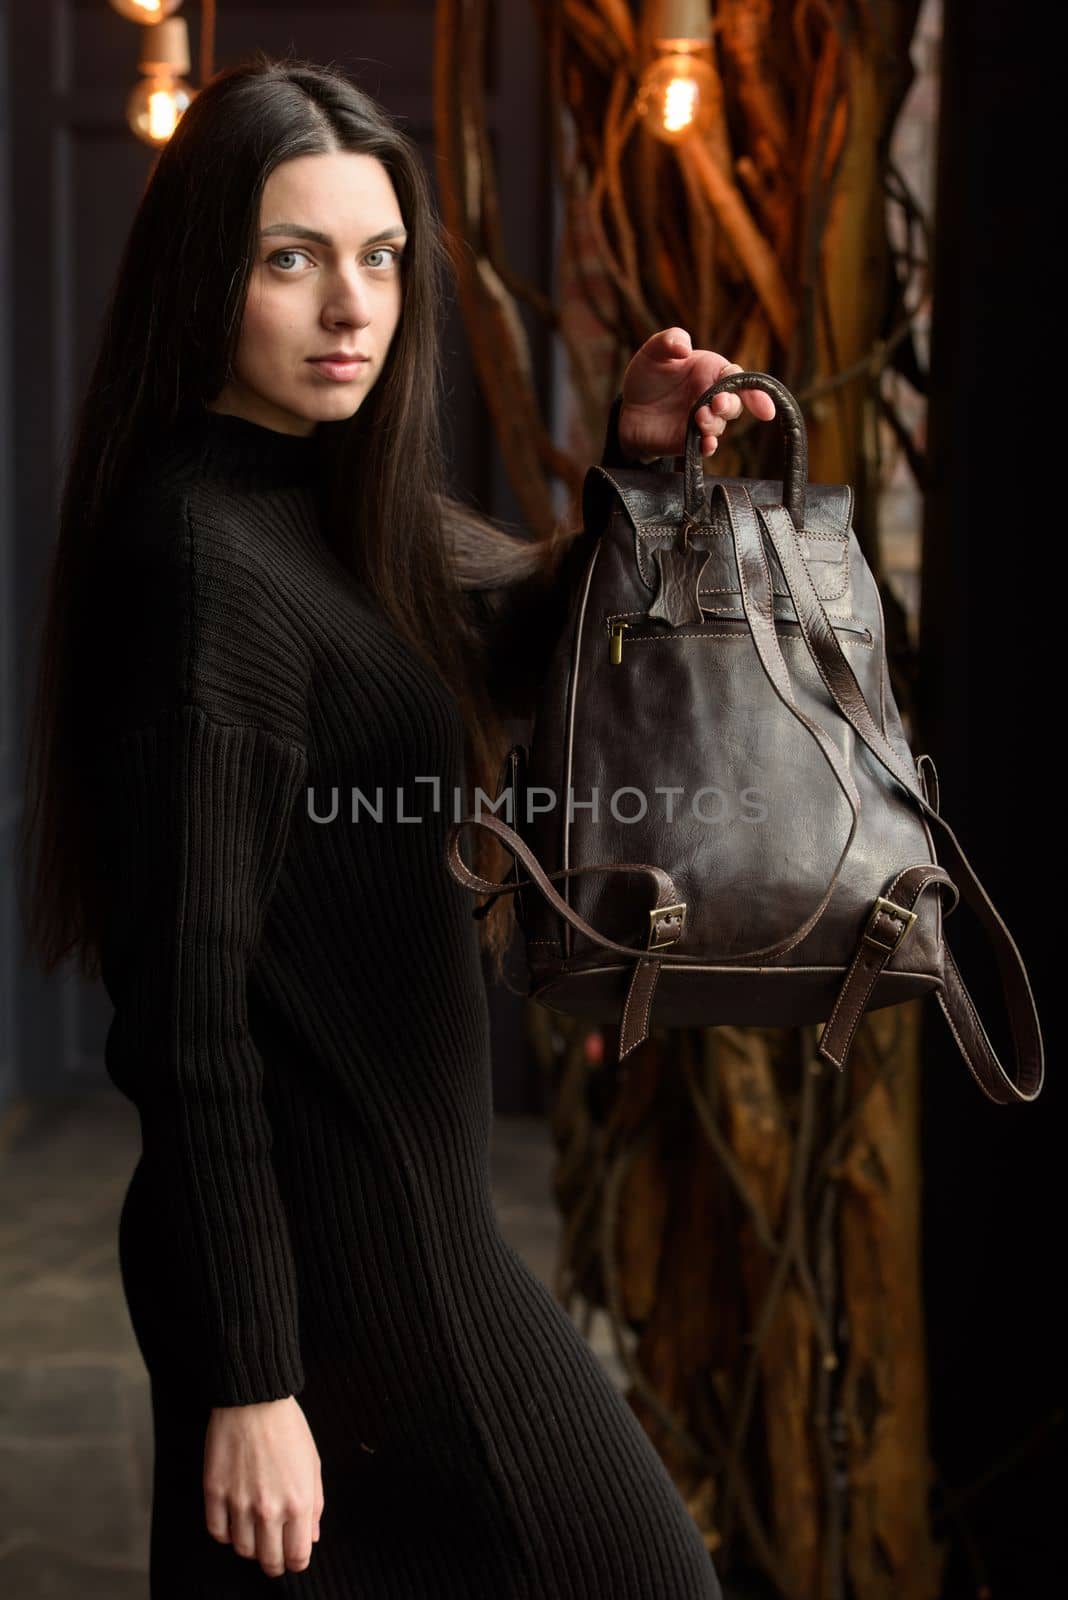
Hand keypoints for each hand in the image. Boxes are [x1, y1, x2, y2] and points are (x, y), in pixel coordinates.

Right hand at [203, 1396, 323, 1577]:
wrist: (254, 1399)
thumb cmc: (287, 1427)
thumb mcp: (313, 1463)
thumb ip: (315, 1505)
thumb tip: (312, 1536)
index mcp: (298, 1502)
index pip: (297, 1555)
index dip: (296, 1561)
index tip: (293, 1557)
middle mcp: (268, 1509)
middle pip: (268, 1560)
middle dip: (274, 1562)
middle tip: (273, 1554)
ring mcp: (239, 1503)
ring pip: (242, 1550)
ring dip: (250, 1547)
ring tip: (254, 1533)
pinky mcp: (214, 1493)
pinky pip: (217, 1532)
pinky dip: (225, 1533)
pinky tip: (233, 1521)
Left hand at [617, 327, 776, 461]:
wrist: (628, 408)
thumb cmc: (648, 375)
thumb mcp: (654, 351)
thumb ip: (670, 340)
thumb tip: (684, 346)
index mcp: (712, 372)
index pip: (740, 379)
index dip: (754, 391)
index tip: (763, 405)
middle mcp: (712, 397)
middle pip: (734, 404)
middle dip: (730, 405)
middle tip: (716, 404)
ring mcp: (703, 421)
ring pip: (720, 425)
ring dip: (714, 423)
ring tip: (699, 417)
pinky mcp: (690, 441)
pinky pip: (705, 446)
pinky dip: (708, 446)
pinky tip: (706, 444)